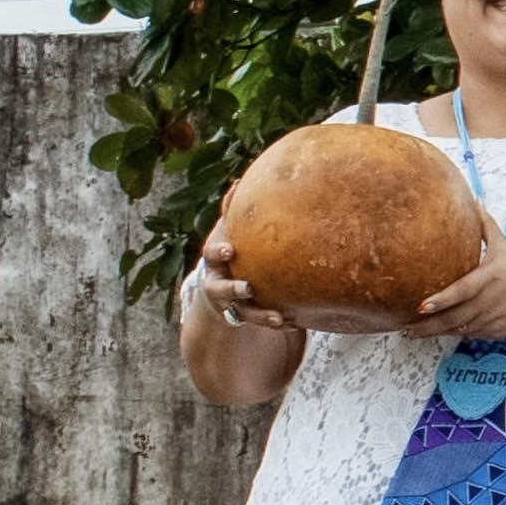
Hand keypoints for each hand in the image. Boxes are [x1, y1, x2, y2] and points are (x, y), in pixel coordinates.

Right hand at [193, 214, 293, 330]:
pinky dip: (276, 323)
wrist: (220, 289)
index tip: (231, 249)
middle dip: (232, 288)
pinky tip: (293, 323)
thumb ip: (233, 212)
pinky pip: (260, 322)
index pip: (212, 255)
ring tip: (278, 317)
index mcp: (214, 261)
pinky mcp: (245, 318)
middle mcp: (217, 283)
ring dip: (259, 315)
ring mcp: (230, 304)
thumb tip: (238, 181)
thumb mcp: (229, 233)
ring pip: (241, 312)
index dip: (219, 251)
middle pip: (219, 288)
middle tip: (249, 288)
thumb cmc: (230, 252)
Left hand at [403, 196, 505, 337]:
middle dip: (427, 325)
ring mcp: (493, 319)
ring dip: (436, 333)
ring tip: (414, 333)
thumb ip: (486, 227)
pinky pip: (471, 335)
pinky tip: (441, 333)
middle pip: (453, 317)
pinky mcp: (498, 331)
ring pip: (459, 329)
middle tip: (405, 327)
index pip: (462, 291)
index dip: (442, 300)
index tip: (421, 306)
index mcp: (489, 278)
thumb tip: (475, 201)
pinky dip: (456, 334)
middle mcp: (489, 301)